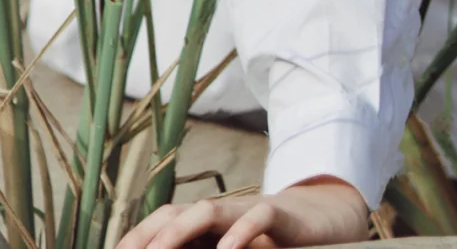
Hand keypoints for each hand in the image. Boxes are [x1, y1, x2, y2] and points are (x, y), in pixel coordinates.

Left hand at [115, 179, 368, 248]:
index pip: (160, 224)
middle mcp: (220, 214)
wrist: (323, 223)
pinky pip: (257, 217)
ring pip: (207, 211)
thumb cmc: (270, 246)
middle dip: (146, 236)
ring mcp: (247, 211)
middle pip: (173, 213)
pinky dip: (240, 233)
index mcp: (204, 226)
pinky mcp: (280, 215)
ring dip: (179, 231)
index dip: (134, 239)